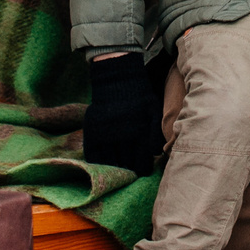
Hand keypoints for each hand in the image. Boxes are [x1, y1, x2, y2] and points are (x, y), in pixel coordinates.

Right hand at [81, 52, 161, 173]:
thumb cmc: (139, 97)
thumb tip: (156, 154)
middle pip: (127, 164)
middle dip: (130, 167)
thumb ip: (156, 133)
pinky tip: (106, 160)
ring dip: (116, 165)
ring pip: (111, 162)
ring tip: (120, 163)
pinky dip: (100, 162)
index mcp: (139, 132)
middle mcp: (122, 136)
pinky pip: (94, 156)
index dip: (142, 169)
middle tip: (131, 166)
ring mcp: (106, 135)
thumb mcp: (153, 111)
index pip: (141, 163)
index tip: (142, 169)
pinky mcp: (93, 132)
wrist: (116, 80)